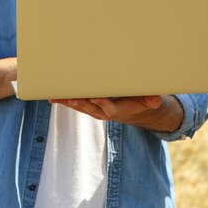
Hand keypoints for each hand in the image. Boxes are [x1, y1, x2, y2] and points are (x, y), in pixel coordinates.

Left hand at [50, 95, 182, 131]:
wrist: (134, 109)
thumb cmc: (141, 100)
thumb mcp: (150, 101)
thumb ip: (153, 99)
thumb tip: (155, 98)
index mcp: (119, 110)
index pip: (110, 109)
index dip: (103, 103)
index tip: (96, 97)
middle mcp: (104, 112)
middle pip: (90, 108)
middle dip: (80, 102)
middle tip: (70, 96)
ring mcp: (95, 110)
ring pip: (80, 106)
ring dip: (68, 101)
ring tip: (56, 95)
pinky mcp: (89, 107)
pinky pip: (75, 104)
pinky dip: (64, 100)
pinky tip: (52, 96)